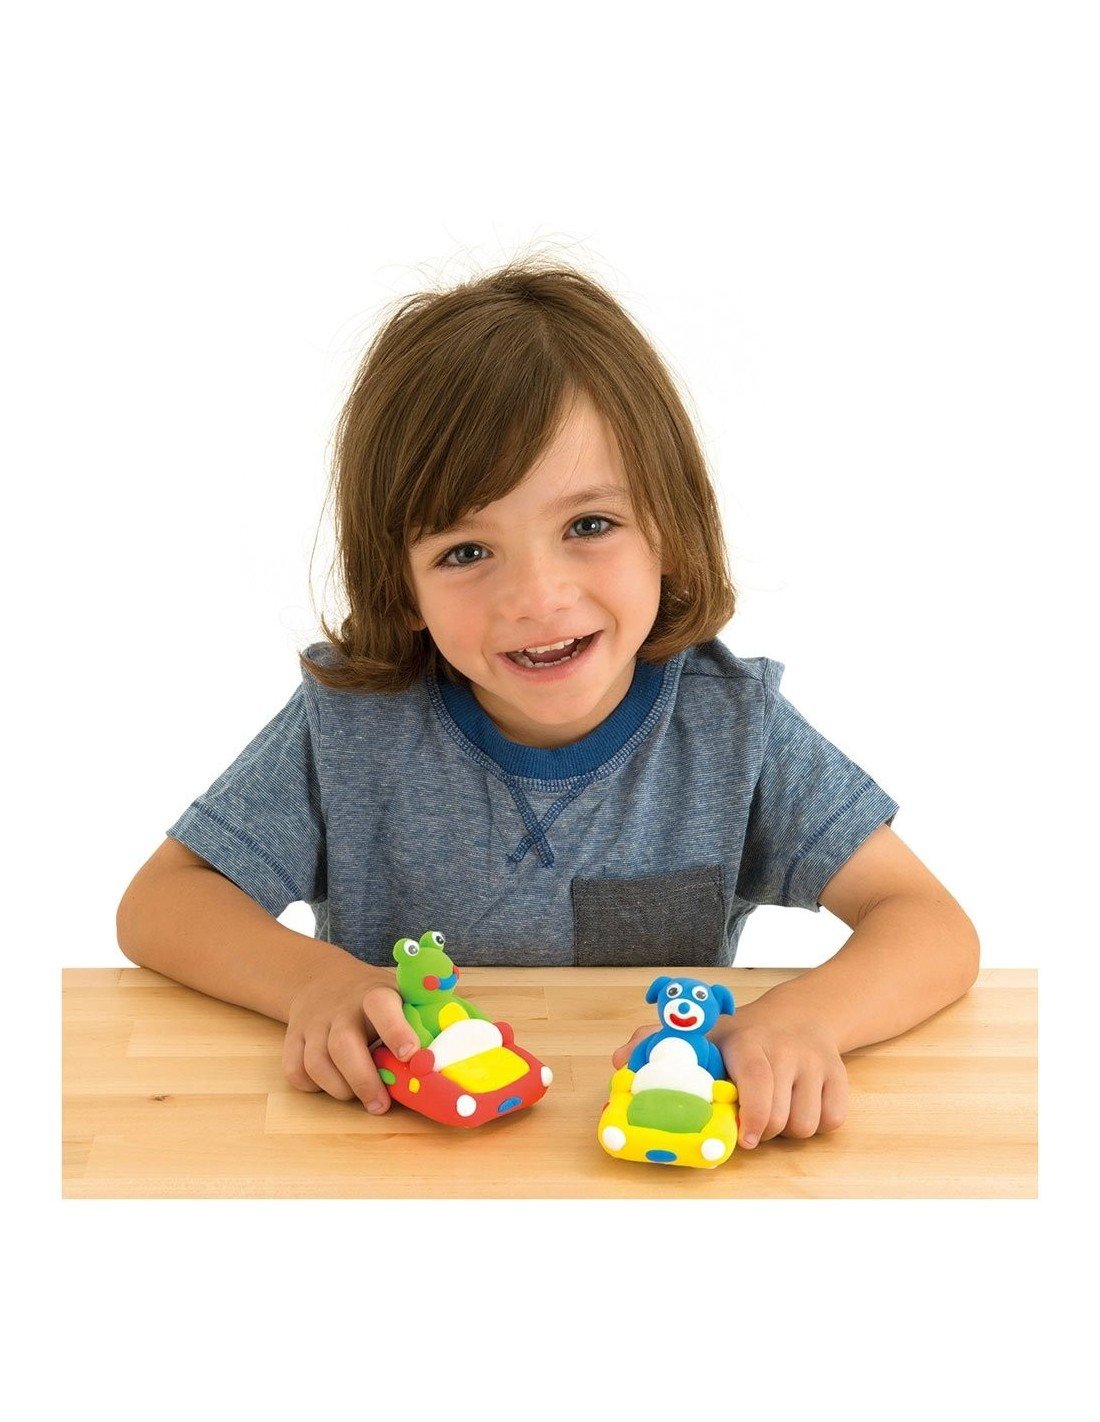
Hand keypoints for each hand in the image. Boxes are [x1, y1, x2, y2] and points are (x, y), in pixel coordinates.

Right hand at [283, 956, 420, 1113]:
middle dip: (363, 1080)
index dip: (397, 1031)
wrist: (320, 979)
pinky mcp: (292, 1039)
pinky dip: (313, 1086)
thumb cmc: (375, 998)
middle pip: (343, 1045)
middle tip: (381, 1105)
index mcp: (374, 994)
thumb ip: (433, 1014)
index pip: (383, 1007)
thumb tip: (490, 1038)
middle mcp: (340, 1008)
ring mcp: (313, 1024)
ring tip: (362, 1098)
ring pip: (317, 1062)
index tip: (412, 1056)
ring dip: (340, 1089)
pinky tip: (332, 1085)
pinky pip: (295, 1070)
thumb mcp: (402, 993)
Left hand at [611, 995, 847, 1148]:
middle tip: (749, 1125)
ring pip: (806, 1124)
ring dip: (788, 1129)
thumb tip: (619, 1062)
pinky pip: (833, 1120)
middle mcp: (785, 1049)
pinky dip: (818, 1123)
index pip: (755, 1082)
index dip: (750, 1116)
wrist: (803, 1012)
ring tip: (774, 1111)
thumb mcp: (703, 1032)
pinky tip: (800, 1106)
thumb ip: (656, 1043)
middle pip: (779, 1117)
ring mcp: (815, 1063)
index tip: (743, 1139)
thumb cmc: (743, 1034)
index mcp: (747, 1041)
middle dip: (761, 1131)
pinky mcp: (839, 1076)